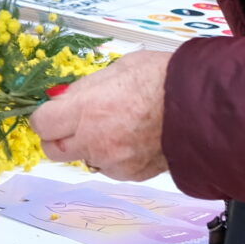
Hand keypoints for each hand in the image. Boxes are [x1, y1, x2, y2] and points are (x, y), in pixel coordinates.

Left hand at [30, 50, 172, 180]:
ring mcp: (113, 162)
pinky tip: (131, 138)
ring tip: (113, 126)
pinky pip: (110, 168)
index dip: (44, 116)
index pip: (41, 124)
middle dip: (57, 136)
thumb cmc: (163, 80)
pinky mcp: (132, 174)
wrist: (203, 106)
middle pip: (53, 150)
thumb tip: (63, 98)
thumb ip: (84, 90)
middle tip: (71, 121)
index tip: (51, 110)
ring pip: (84, 160)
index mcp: (85, 111)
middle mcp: (94, 141)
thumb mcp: (115, 70)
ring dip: (89, 146)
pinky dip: (113, 156)